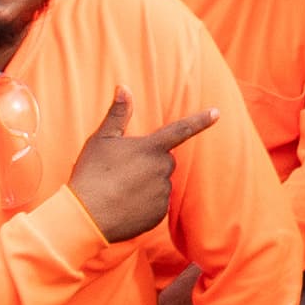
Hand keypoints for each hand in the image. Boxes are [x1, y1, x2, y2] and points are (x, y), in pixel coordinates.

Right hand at [66, 93, 210, 242]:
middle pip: (164, 160)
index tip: (217, 112)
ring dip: (145, 184)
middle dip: (148, 162)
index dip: (200, 120)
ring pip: (159, 183)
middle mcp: (162, 169)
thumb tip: (123, 87)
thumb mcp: (101, 140)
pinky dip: (143, 204)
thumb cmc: (91, 174)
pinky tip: (124, 206)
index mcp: (151, 148)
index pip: (181, 130)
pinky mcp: (159, 214)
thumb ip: (117, 114)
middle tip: (122, 171)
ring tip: (119, 190)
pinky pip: (156, 204)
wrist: (87, 217)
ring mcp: (162, 193)